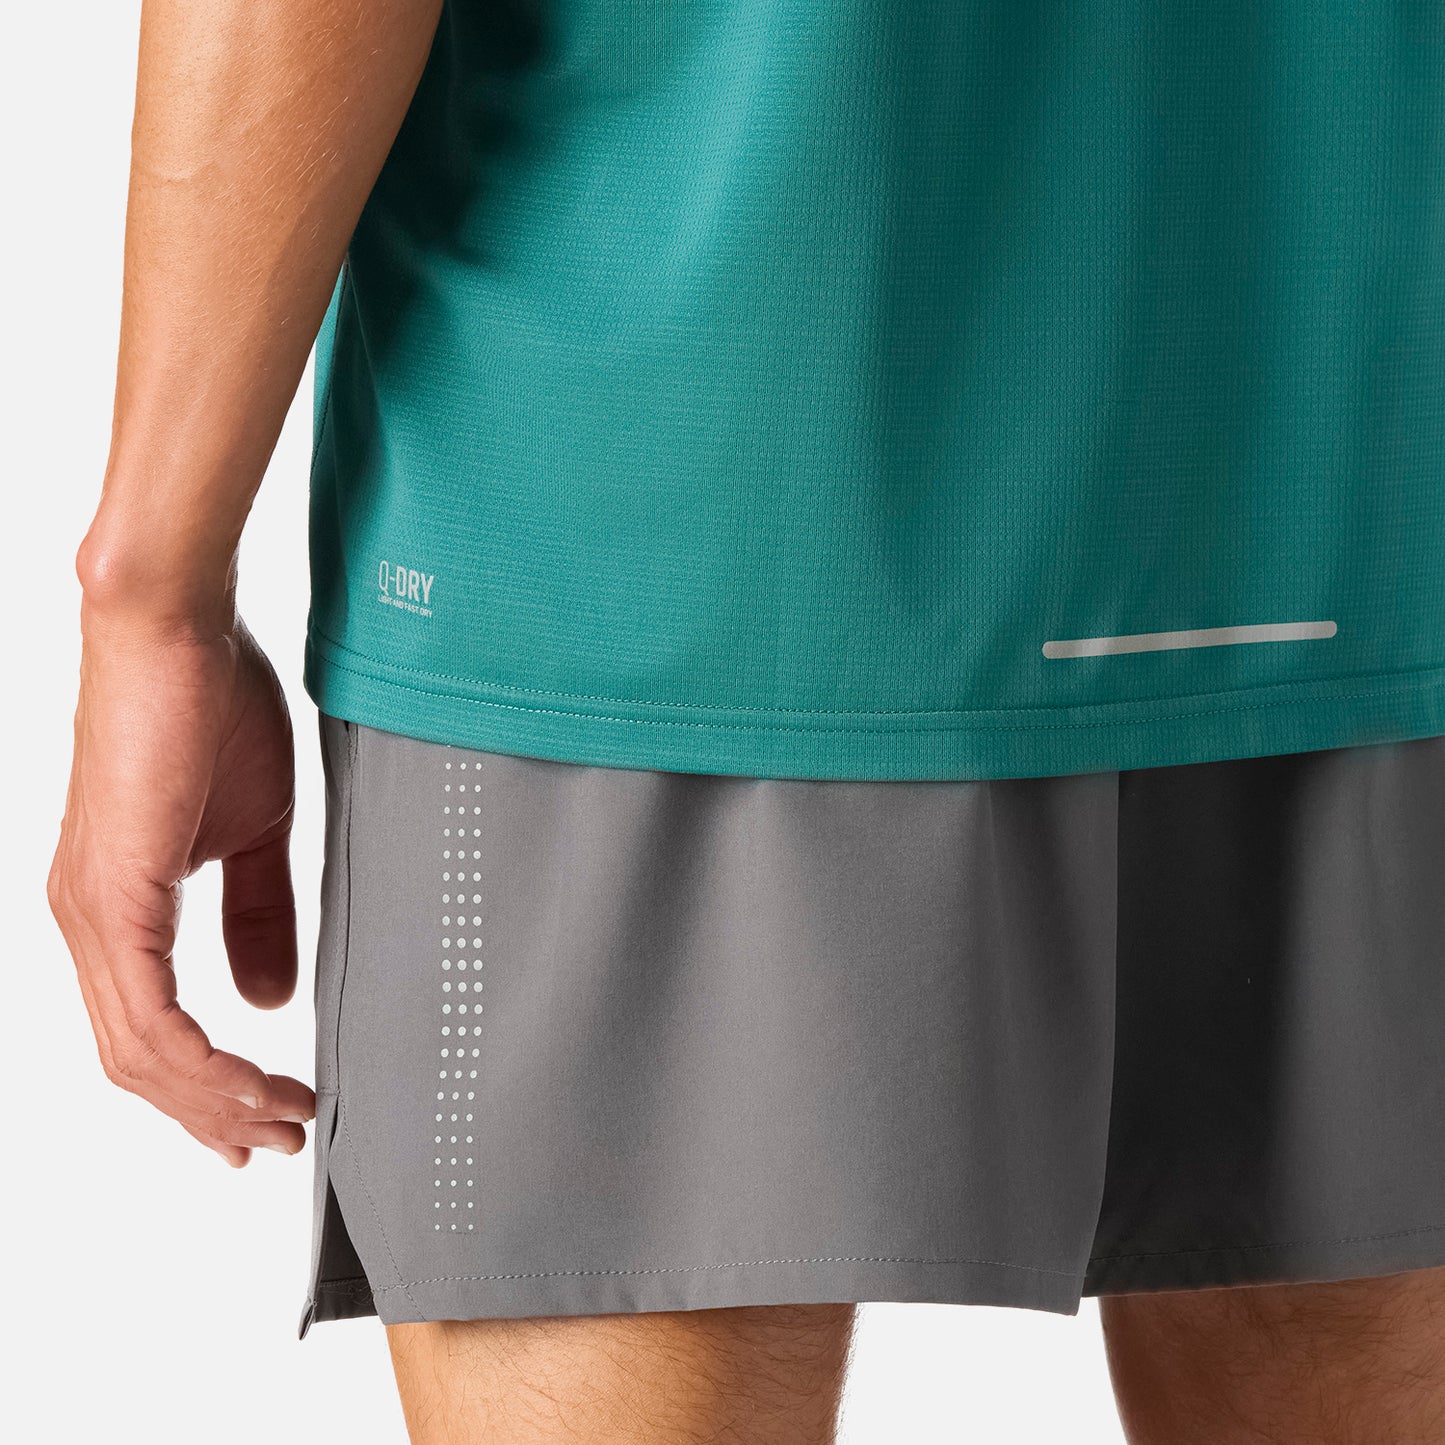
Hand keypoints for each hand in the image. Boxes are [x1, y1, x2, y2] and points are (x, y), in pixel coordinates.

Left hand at [48, 604, 315, 1165]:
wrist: (175, 629)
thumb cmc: (211, 706)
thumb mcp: (254, 832)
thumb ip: (258, 914)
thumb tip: (267, 997)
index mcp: (115, 907)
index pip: (147, 1030)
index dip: (204, 1087)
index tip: (264, 1114)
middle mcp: (87, 922)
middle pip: (137, 1062)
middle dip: (213, 1113)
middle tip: (278, 1137)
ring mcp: (91, 913)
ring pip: (138, 1053)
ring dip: (213, 1100)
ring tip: (280, 1118)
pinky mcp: (111, 896)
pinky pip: (149, 1015)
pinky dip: (203, 1062)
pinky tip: (250, 1078)